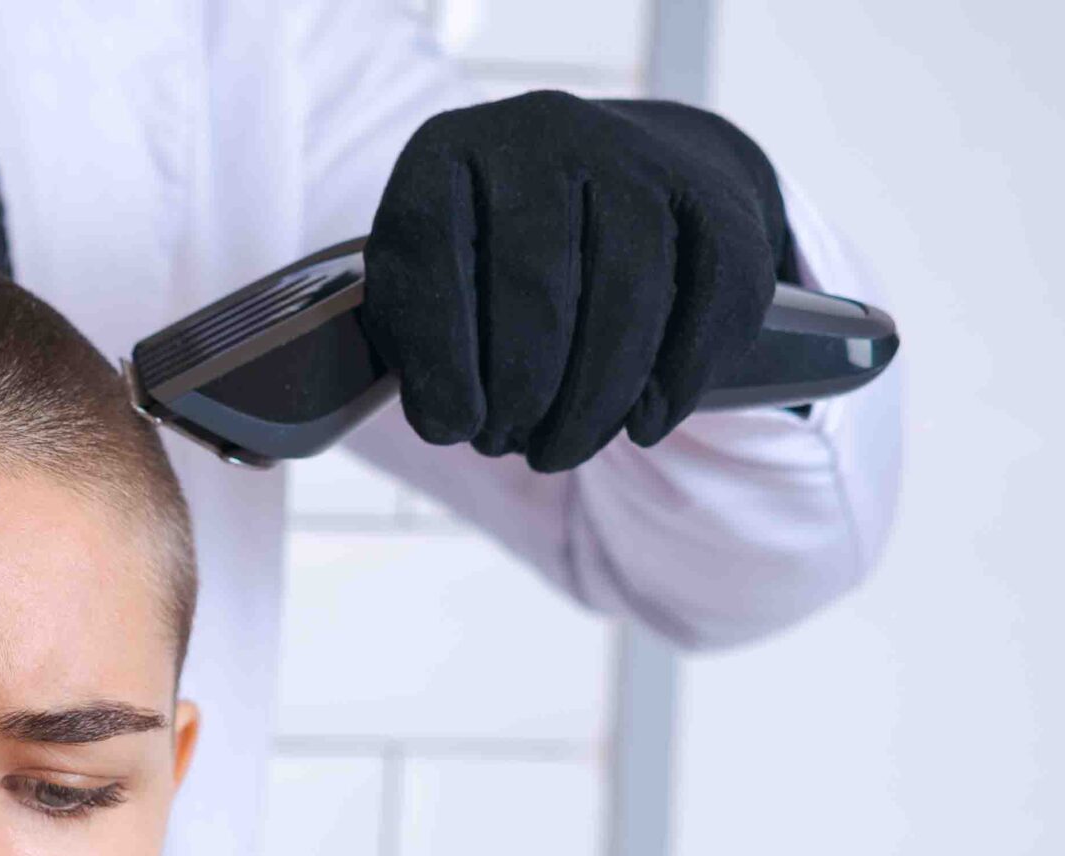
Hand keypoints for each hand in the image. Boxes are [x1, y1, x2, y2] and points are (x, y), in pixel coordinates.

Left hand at [361, 91, 796, 472]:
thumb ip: (413, 343)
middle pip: (539, 283)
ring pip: (631, 296)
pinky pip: (716, 293)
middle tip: (507, 445)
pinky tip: (644, 425)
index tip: (450, 430)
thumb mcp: (422, 284)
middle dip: (522, 391)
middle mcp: (541, 132)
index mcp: (447, 153)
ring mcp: (633, 152)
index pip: (431, 251)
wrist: (600, 178)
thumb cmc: (486, 255)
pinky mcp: (711, 191)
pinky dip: (681, 377)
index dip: (440, 357)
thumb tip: (445, 420)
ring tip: (561, 450)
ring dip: (595, 401)